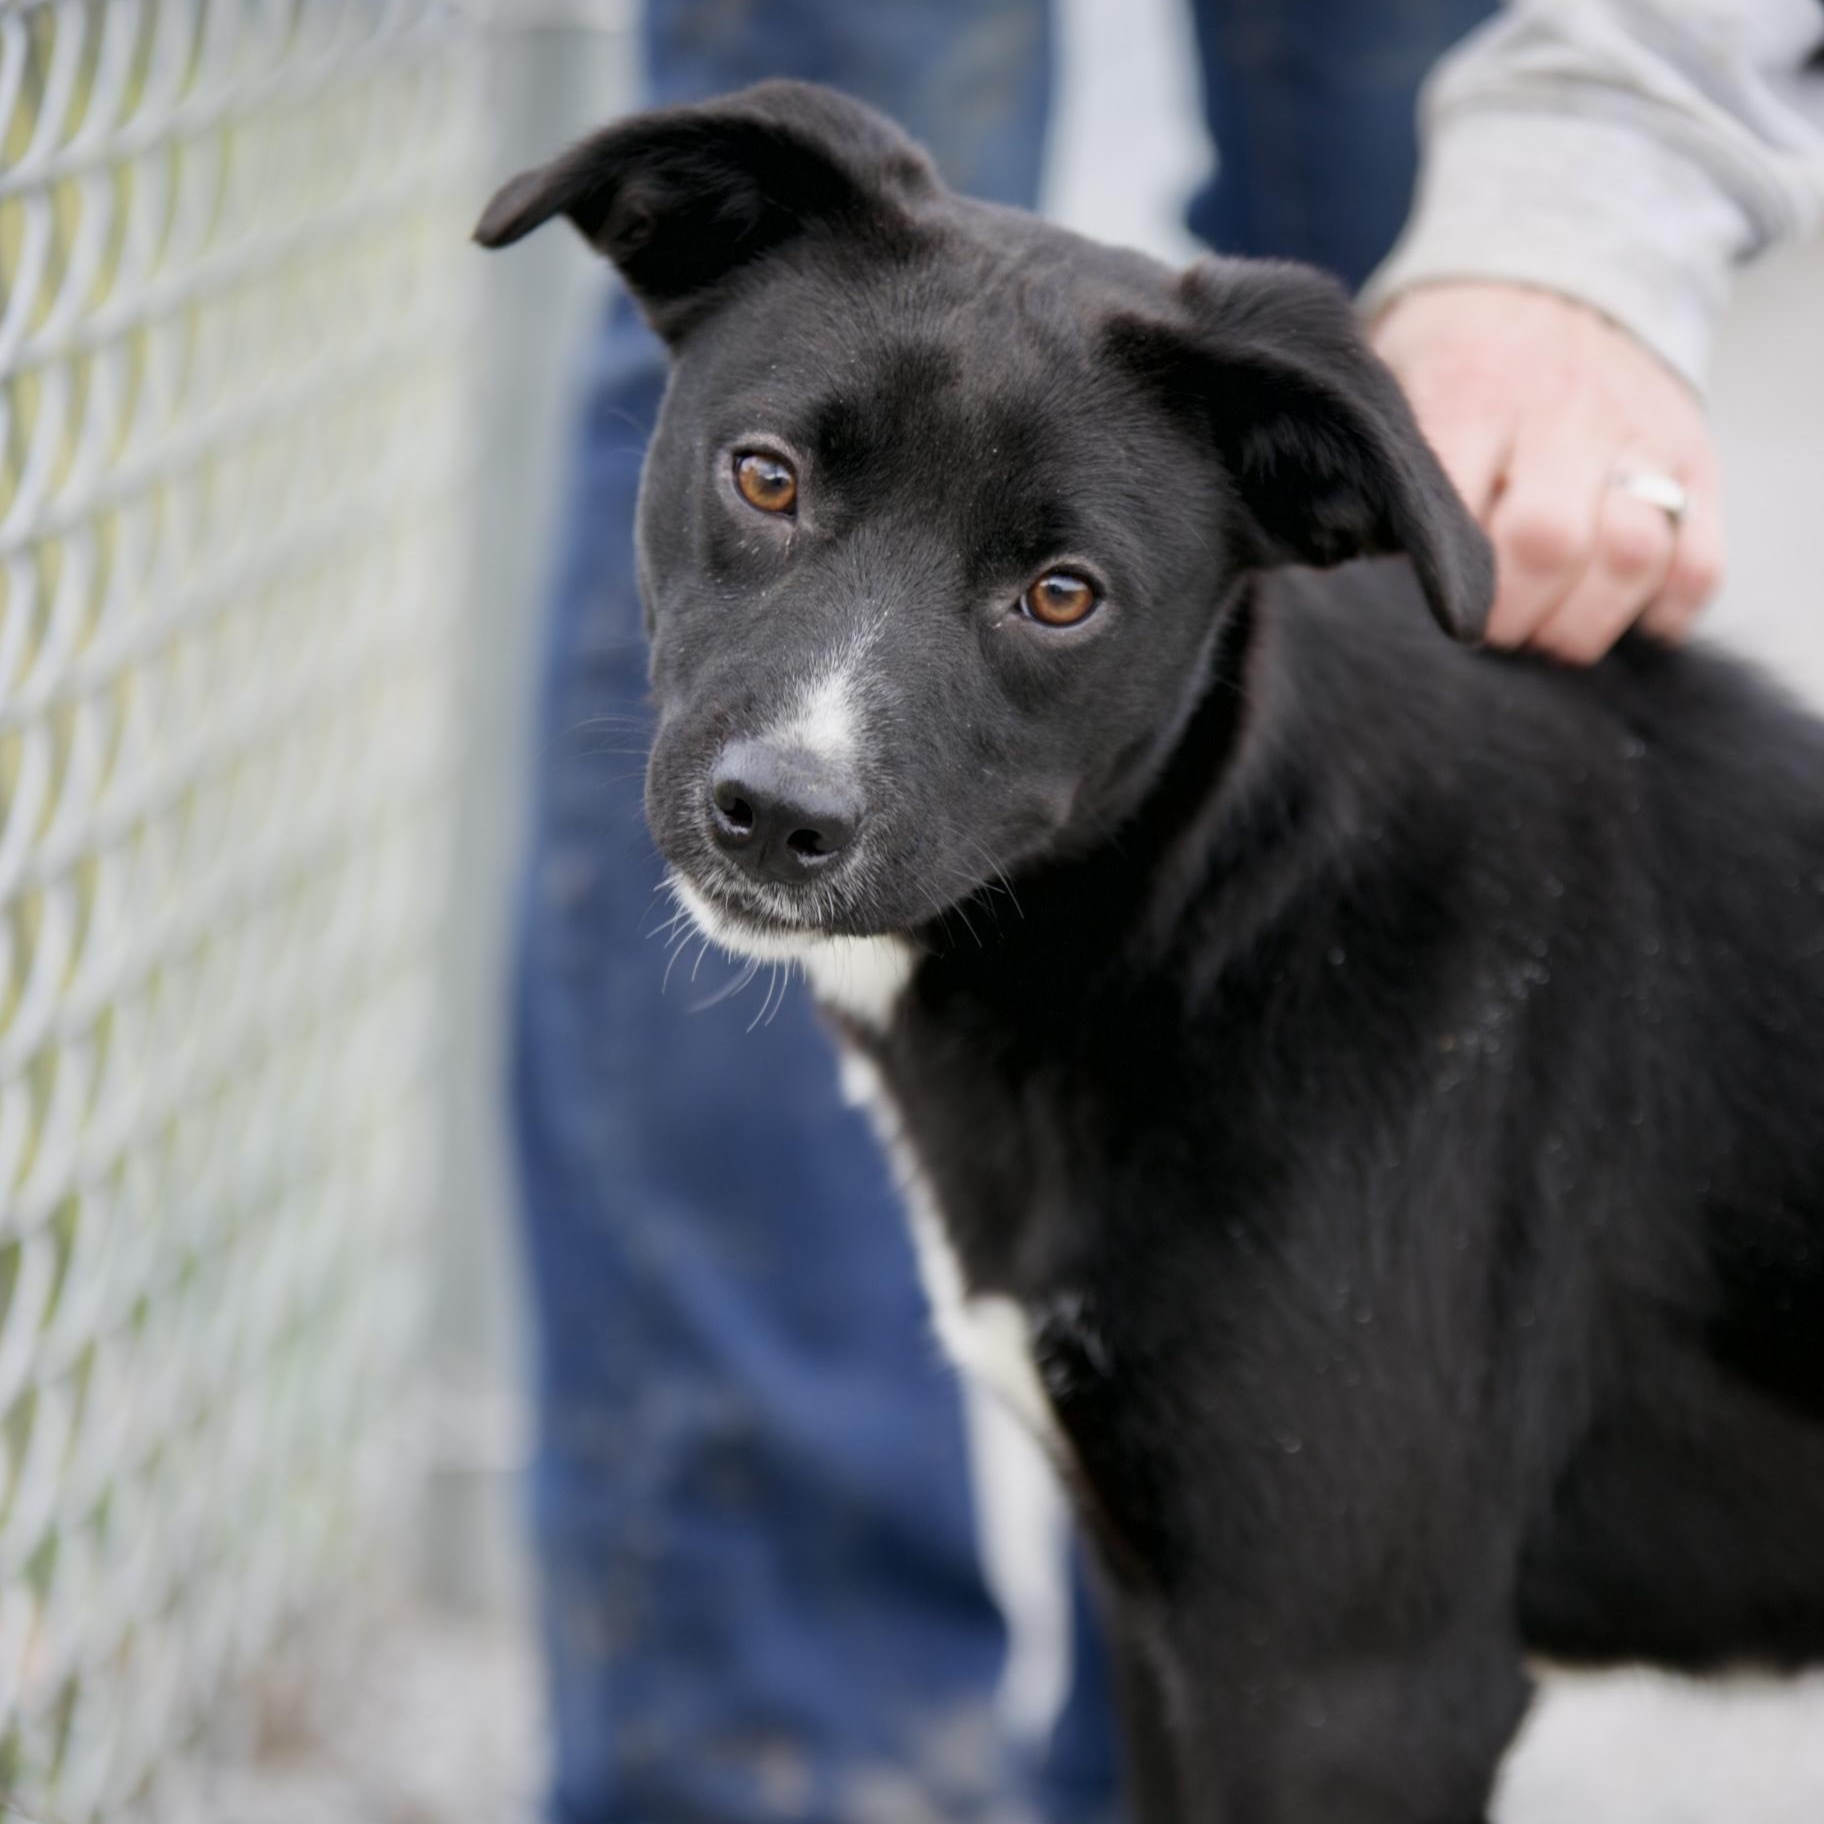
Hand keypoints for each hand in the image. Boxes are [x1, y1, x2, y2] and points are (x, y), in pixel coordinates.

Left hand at [1370, 282, 1723, 662]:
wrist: (1552, 268)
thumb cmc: (1451, 357)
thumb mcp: (1394, 379)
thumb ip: (1385, 465)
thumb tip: (1365, 558)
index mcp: (1469, 392)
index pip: (1459, 509)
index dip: (1454, 584)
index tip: (1447, 611)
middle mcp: (1561, 411)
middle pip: (1549, 541)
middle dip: (1515, 615)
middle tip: (1497, 630)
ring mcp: (1636, 434)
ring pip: (1632, 553)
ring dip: (1586, 621)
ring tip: (1552, 632)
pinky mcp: (1693, 458)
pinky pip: (1698, 558)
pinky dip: (1664, 608)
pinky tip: (1623, 615)